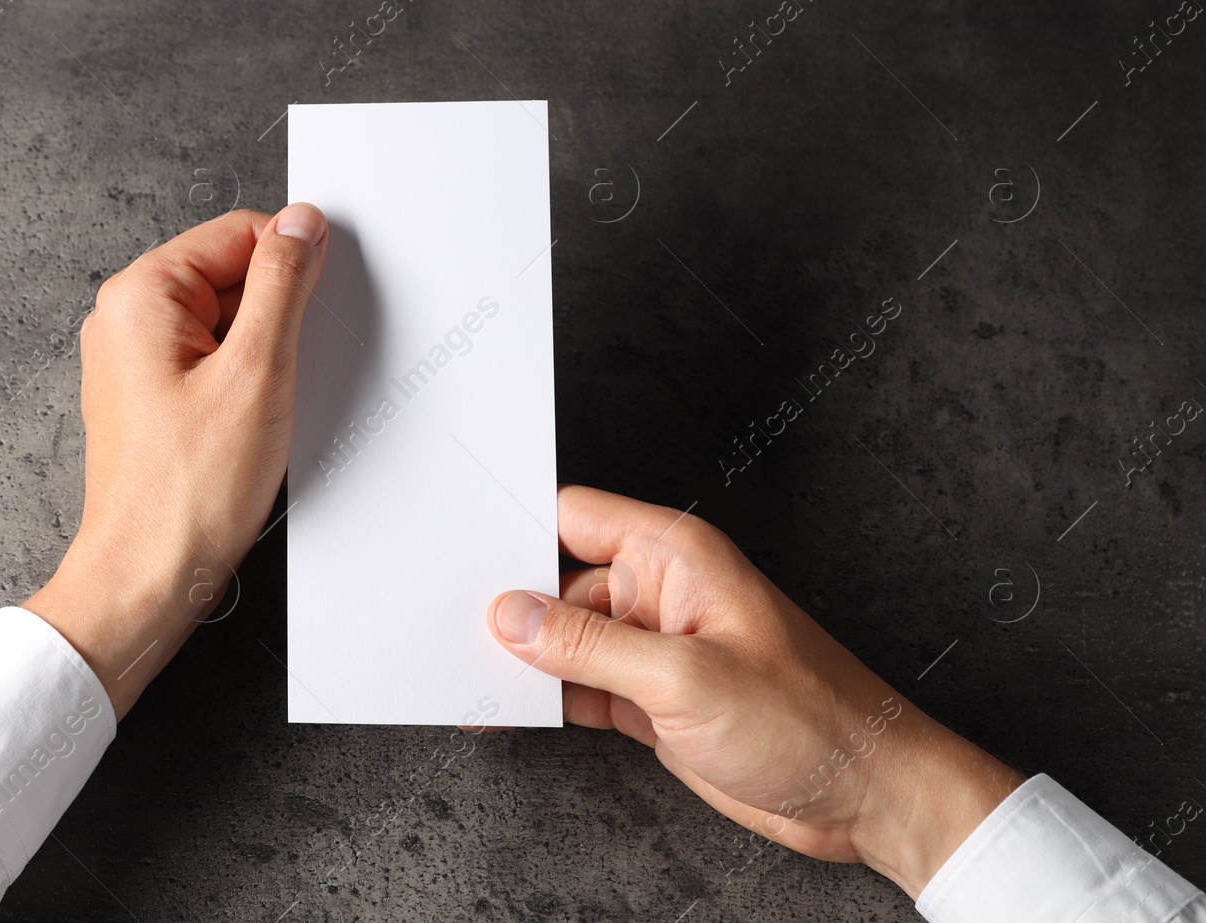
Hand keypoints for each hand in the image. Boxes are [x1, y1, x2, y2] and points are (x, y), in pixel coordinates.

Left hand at [24, 204, 327, 718]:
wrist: (149, 576)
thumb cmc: (187, 493)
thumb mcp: (257, 372)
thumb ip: (282, 285)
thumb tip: (301, 225)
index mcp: (140, 295)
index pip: (238, 233)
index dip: (290, 264)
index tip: (316, 303)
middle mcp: (126, 320)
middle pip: (231, 276)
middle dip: (273, 319)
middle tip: (280, 374)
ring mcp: (134, 361)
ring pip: (226, 324)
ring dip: (261, 357)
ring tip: (259, 410)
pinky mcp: (150, 398)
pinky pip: (212, 364)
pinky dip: (243, 386)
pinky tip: (249, 427)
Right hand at [485, 485, 1022, 898]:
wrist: (864, 793)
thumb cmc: (811, 718)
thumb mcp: (686, 679)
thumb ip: (590, 647)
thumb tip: (514, 617)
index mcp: (674, 555)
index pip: (573, 517)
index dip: (515, 527)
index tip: (461, 551)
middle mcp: (659, 592)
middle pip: (557, 581)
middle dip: (507, 604)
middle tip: (446, 624)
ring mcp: (652, 648)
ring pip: (563, 640)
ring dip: (521, 660)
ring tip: (464, 672)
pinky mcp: (650, 698)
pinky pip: (578, 686)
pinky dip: (543, 698)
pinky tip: (506, 708)